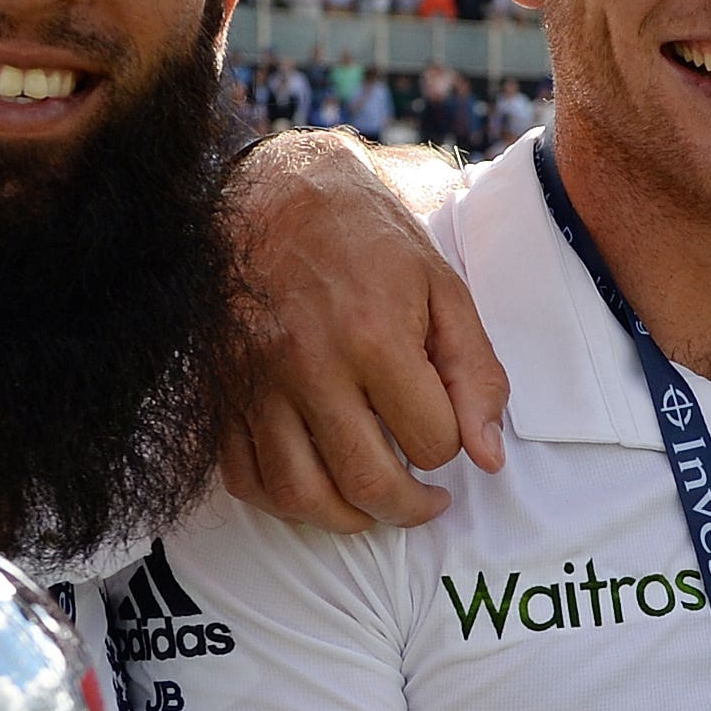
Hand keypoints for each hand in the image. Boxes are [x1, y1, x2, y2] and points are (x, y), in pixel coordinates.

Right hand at [215, 127, 508, 530]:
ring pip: (299, 495)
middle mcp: (309, 366)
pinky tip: (313, 489)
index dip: (449, 448)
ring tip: (373, 507)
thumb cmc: (368, 237)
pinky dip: (279, 502)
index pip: (430, 442)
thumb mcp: (442, 289)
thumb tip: (488, 457)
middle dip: (409, 508)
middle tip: (426, 503)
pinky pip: (243, 476)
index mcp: (373, 336)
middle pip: (367, 483)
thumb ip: (475, 374)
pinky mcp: (221, 390)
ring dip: (346, 520)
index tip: (445, 434)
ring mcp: (257, 382)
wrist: (273, 189)